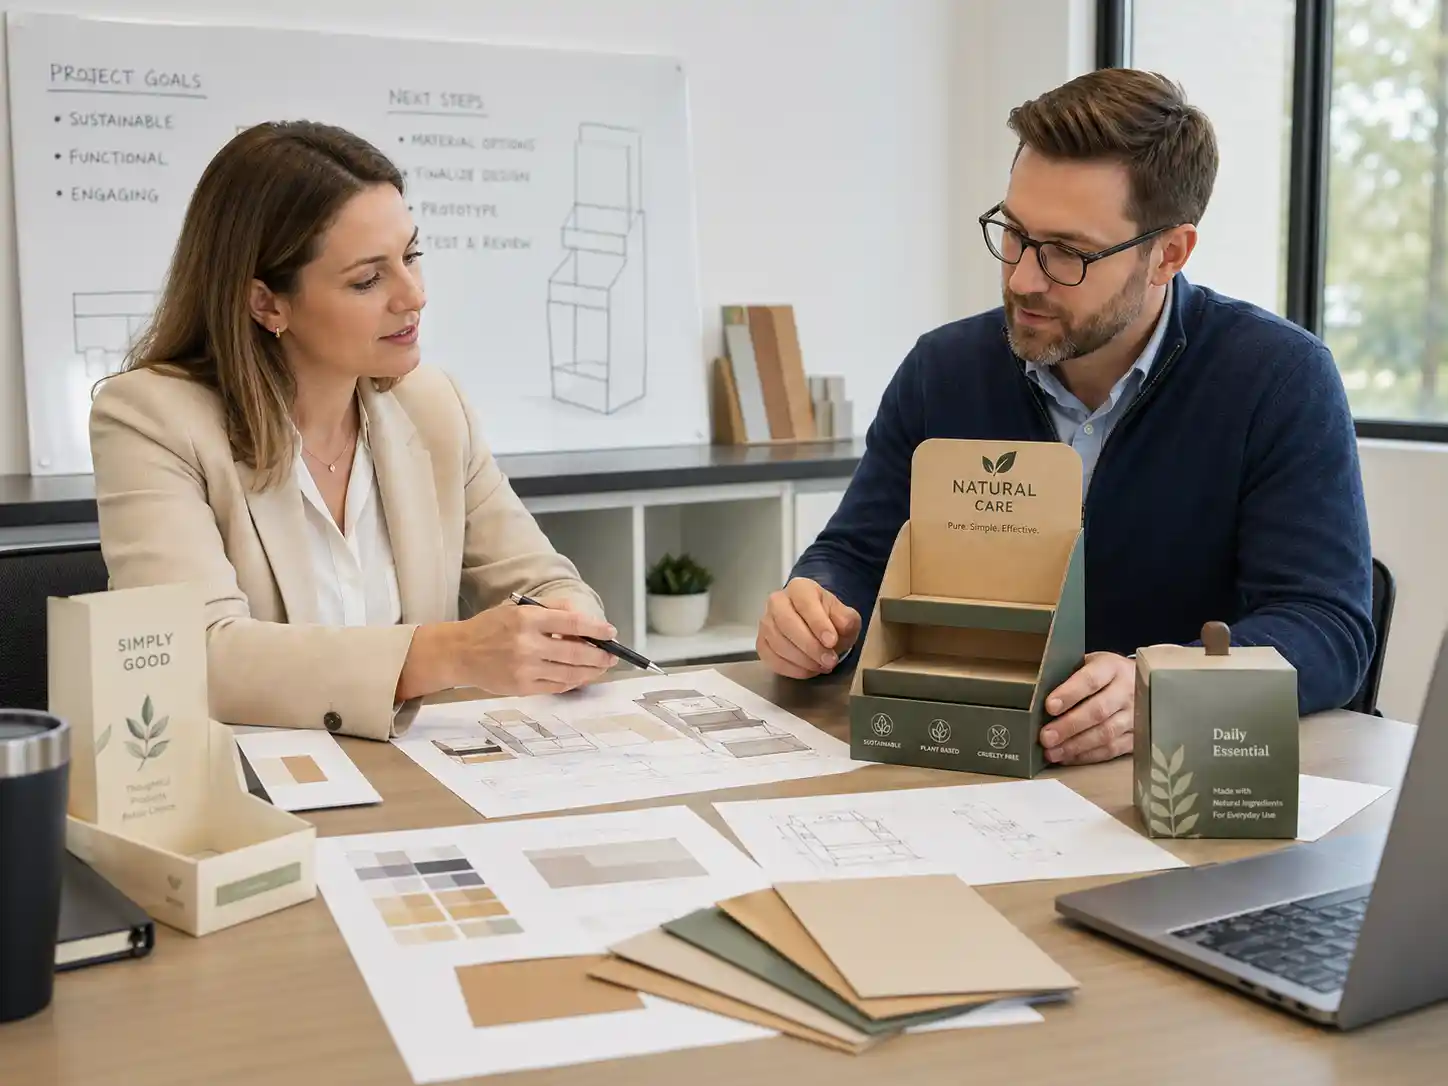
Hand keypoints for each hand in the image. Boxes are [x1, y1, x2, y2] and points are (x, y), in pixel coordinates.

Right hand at [457, 597, 616, 694]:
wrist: (460, 653)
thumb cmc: (491, 627)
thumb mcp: (518, 607)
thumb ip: (552, 609)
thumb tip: (584, 618)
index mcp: (527, 618)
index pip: (572, 623)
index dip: (596, 629)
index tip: (610, 633)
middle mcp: (527, 644)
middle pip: (576, 652)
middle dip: (600, 655)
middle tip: (611, 655)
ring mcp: (524, 668)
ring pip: (570, 673)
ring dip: (591, 671)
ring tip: (600, 667)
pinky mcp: (521, 687)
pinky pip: (556, 686)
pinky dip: (572, 681)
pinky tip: (579, 676)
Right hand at [757, 577, 861, 678]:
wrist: (818, 628)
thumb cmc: (829, 619)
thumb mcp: (845, 615)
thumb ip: (845, 619)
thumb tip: (841, 626)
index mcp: (800, 588)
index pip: (805, 603)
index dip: (818, 624)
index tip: (831, 641)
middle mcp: (777, 601)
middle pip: (787, 623)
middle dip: (810, 646)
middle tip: (829, 660)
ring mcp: (766, 622)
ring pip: (778, 643)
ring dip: (802, 660)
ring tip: (822, 666)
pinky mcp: (761, 643)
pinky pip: (771, 659)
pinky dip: (792, 669)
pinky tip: (809, 670)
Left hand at [1040, 652, 1135, 764]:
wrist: (1141, 682)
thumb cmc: (1105, 674)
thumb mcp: (1090, 664)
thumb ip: (1069, 676)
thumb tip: (1037, 696)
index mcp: (1112, 668)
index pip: (1091, 680)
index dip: (1069, 693)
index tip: (1049, 706)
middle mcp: (1127, 691)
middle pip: (1098, 711)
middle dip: (1069, 726)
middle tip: (1046, 737)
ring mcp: (1135, 715)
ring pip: (1106, 733)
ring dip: (1076, 746)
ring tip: (1053, 752)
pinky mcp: (1136, 736)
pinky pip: (1112, 749)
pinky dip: (1088, 756)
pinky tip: (1069, 757)